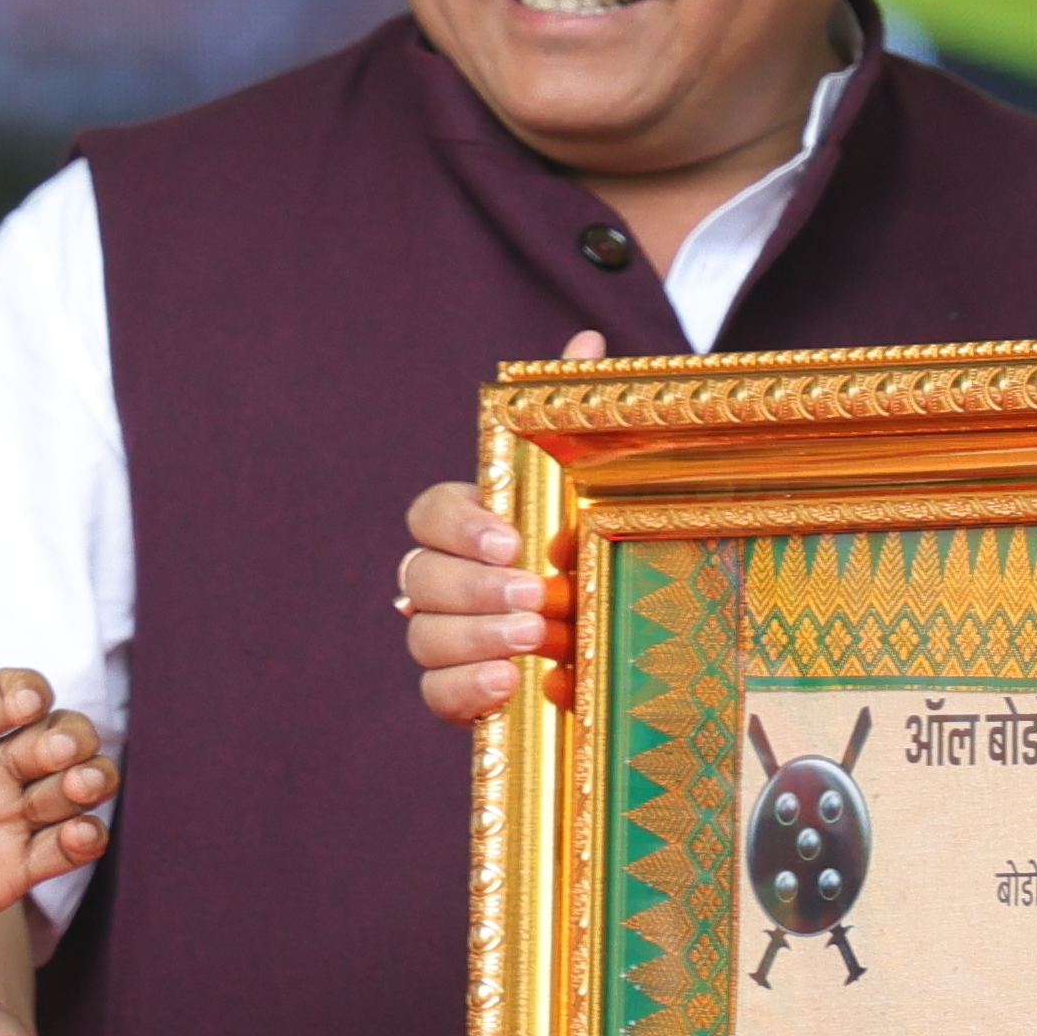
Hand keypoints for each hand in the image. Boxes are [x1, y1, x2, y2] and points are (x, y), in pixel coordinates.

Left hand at [0, 670, 121, 985]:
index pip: (4, 696)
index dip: (25, 691)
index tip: (21, 706)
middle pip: (55, 736)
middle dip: (70, 735)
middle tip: (54, 752)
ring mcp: (0, 822)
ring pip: (73, 788)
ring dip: (91, 780)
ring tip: (75, 789)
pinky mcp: (9, 873)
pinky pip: (66, 849)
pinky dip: (85, 838)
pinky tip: (76, 835)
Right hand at [397, 339, 606, 724]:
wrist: (616, 644)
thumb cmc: (592, 560)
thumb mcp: (595, 494)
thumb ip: (576, 421)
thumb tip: (589, 342)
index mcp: (470, 530)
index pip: (430, 514)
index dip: (460, 527)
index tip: (510, 542)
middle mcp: (445, 582)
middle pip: (420, 577)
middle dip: (474, 588)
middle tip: (536, 598)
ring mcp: (446, 637)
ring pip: (422, 635)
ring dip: (474, 637)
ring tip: (533, 643)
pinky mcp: (460, 692)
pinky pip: (433, 693)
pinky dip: (463, 689)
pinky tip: (506, 684)